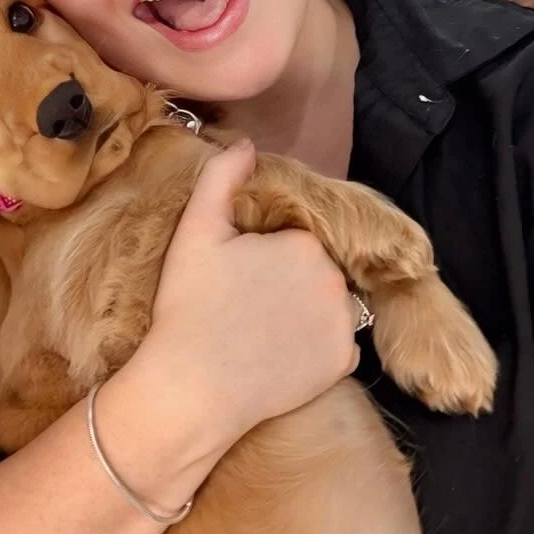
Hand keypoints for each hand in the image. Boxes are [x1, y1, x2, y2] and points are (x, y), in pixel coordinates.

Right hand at [136, 140, 358, 451]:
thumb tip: (246, 145)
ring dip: (306, 311)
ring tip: (261, 329)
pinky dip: (315, 349)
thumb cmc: (189, 307)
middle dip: (287, 281)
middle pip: (314, 271)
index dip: (263, 255)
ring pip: (328, 306)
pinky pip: (335, 346)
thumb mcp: (195, 232)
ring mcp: (343, 326)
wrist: (192, 388)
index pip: (293, 239)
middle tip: (244, 303)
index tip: (236, 276)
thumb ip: (220, 180)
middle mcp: (336, 281)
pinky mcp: (342, 365)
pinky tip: (279, 355)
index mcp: (304, 244)